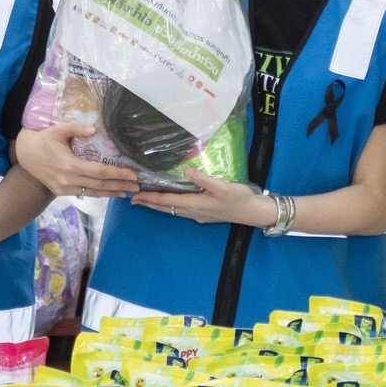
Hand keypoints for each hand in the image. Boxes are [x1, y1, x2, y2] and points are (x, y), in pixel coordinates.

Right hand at [12, 121, 142, 199]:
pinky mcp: (61, 191)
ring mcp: (64, 188)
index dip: (117, 174)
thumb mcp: (59, 130)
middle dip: (120, 185)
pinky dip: (99, 193)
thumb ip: (77, 128)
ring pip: (93, 192)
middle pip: (100, 185)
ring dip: (112, 192)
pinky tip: (110, 192)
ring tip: (128, 192)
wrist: (24, 154)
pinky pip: (84, 193)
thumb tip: (94, 130)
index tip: (133, 174)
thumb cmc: (44, 139)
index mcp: (70, 165)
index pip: (99, 172)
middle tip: (138, 186)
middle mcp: (68, 179)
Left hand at [130, 172, 276, 228]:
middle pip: (166, 208)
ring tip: (146, 200)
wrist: (252, 212)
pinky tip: (170, 202)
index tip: (136, 195)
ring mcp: (198, 215)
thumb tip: (186, 171)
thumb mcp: (222, 187)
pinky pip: (181, 210)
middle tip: (133, 199)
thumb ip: (204, 180)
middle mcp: (193, 212)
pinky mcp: (204, 214)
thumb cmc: (238, 198)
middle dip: (149, 203)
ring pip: (173, 210)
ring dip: (158, 205)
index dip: (150, 198)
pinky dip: (170, 206)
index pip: (167, 201)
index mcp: (195, 204)